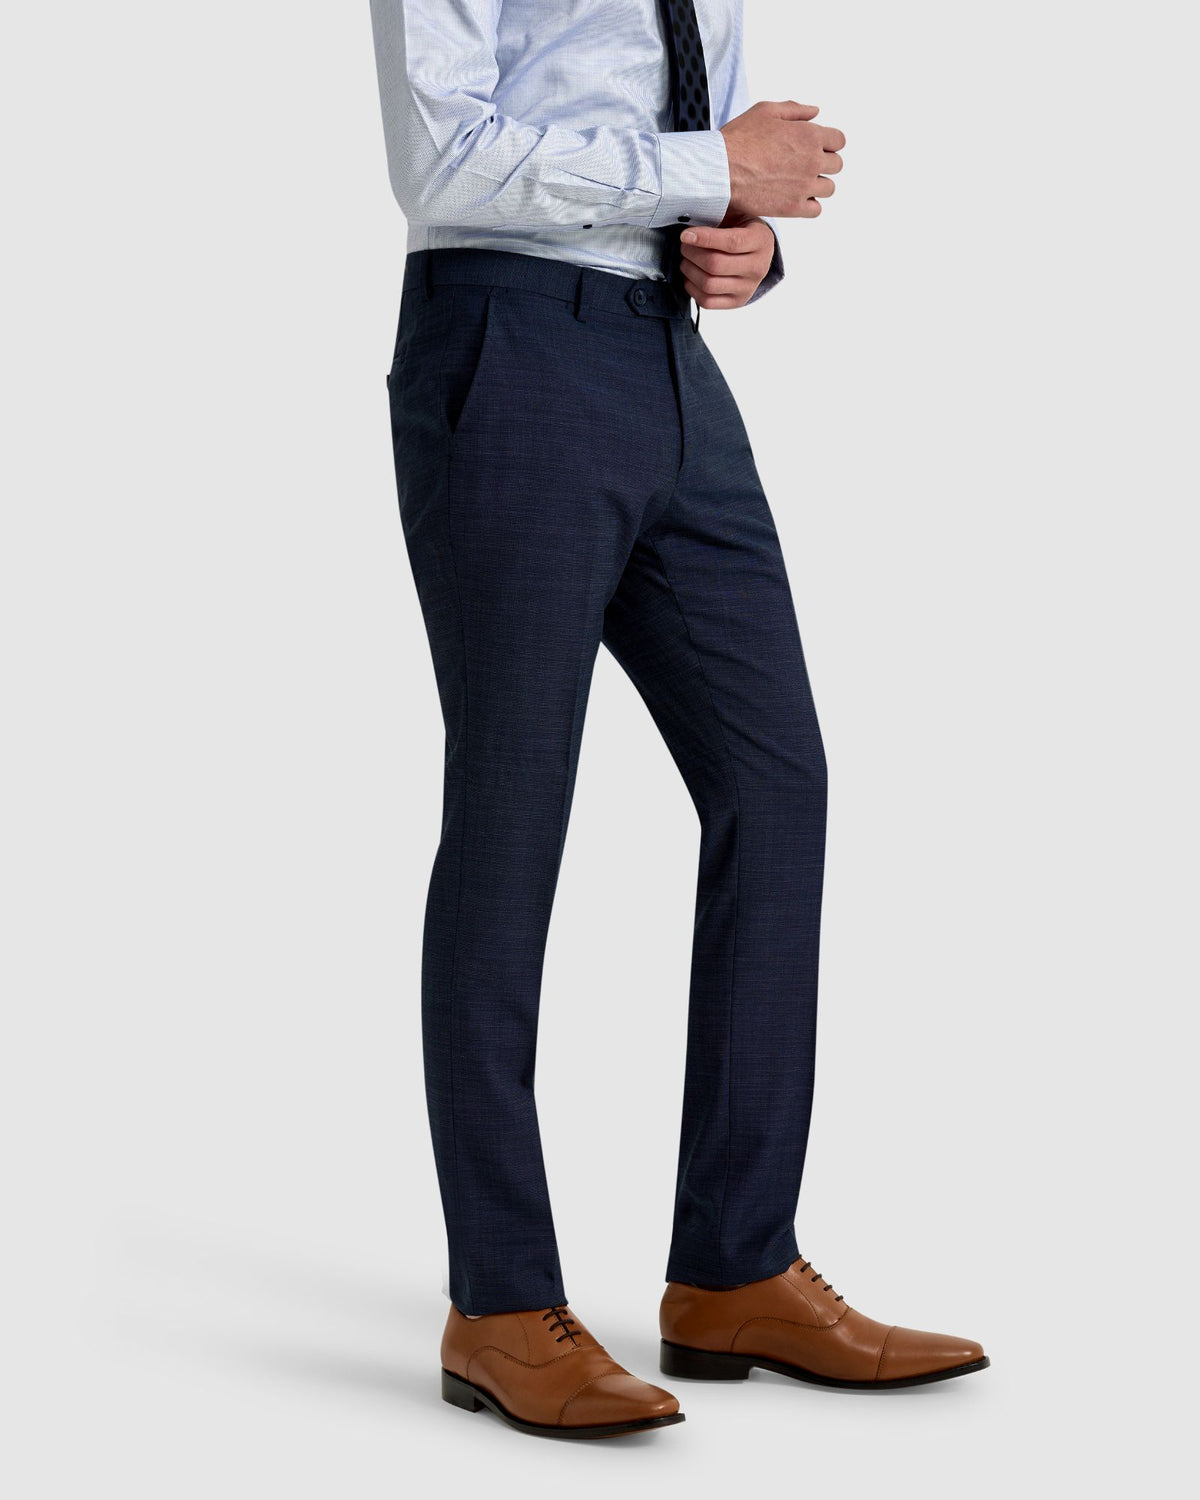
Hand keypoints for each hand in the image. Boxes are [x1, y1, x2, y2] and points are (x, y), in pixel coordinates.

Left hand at [679, 218, 775, 308]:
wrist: (756, 252)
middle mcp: (758, 267)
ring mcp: (748, 288)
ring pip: (708, 284)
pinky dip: (692, 288)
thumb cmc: (741, 228)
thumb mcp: (738, 214)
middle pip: (715, 265)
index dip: (704, 238)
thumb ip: (719, 213)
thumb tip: (690, 218)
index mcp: (761, 241)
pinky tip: (690, 275)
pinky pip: (707, 301)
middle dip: (692, 254)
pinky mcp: (737, 302)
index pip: (731, 242)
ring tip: (686, 259)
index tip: (685, 235)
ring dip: (689, 271)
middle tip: (684, 245)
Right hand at [720, 100, 844, 219]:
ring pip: (829, 188)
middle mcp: (812, 161)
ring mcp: (804, 186)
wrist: (721, 170)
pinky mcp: (793, 207)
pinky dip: (809, 205)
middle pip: (837, 165)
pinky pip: (816, 209)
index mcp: (810, 135)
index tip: (816, 147)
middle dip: (824, 163)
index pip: (839, 140)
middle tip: (804, 165)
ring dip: (818, 184)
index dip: (829, 142)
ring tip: (799, 182)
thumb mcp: (766, 111)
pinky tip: (795, 198)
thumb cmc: (739, 139)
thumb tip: (815, 112)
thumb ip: (795, 110)